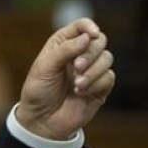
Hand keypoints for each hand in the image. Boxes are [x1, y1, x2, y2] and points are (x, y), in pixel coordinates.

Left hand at [17, 18, 114, 139]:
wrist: (42, 120)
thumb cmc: (39, 91)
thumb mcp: (44, 67)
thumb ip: (65, 50)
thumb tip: (87, 37)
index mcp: (63, 44)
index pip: (81, 26)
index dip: (89, 26)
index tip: (92, 34)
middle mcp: (79, 54)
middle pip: (99, 40)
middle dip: (90, 52)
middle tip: (77, 67)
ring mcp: (91, 70)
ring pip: (107, 58)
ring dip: (93, 71)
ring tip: (77, 85)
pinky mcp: (100, 87)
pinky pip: (109, 77)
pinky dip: (96, 84)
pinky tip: (81, 93)